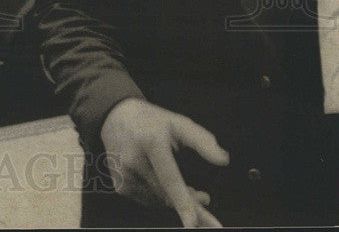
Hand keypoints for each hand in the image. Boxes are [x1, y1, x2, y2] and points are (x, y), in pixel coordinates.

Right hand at [101, 98, 229, 227]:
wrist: (115, 116)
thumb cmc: (150, 120)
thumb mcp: (178, 123)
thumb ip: (202, 141)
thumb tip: (223, 160)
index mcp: (151, 143)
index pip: (169, 178)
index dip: (183, 202)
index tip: (192, 222)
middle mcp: (134, 160)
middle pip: (167, 195)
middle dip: (191, 205)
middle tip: (207, 202)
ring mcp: (125, 175)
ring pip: (159, 200)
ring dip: (177, 200)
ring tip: (190, 190)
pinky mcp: (121, 185)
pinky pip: (148, 199)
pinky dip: (162, 197)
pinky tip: (168, 188)